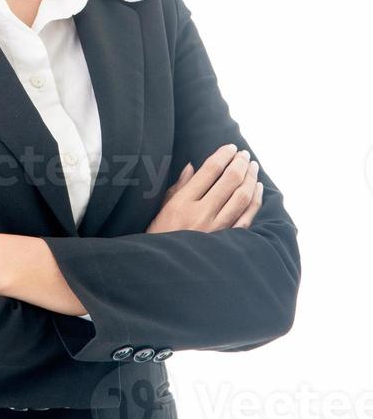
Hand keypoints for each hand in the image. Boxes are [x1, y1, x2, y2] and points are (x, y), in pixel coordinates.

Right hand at [146, 143, 263, 233]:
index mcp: (183, 203)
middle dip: (240, 163)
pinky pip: (247, 219)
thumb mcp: (162, 209)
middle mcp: (202, 214)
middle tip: (244, 154)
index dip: (223, 155)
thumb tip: (192, 167)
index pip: (210, 170)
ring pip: (242, 197)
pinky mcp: (227, 244)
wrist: (165, 272)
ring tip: (253, 167)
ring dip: (250, 179)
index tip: (230, 147)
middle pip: (229, 180)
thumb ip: (178, 187)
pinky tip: (258, 189)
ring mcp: (217, 230)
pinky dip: (255, 201)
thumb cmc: (159, 238)